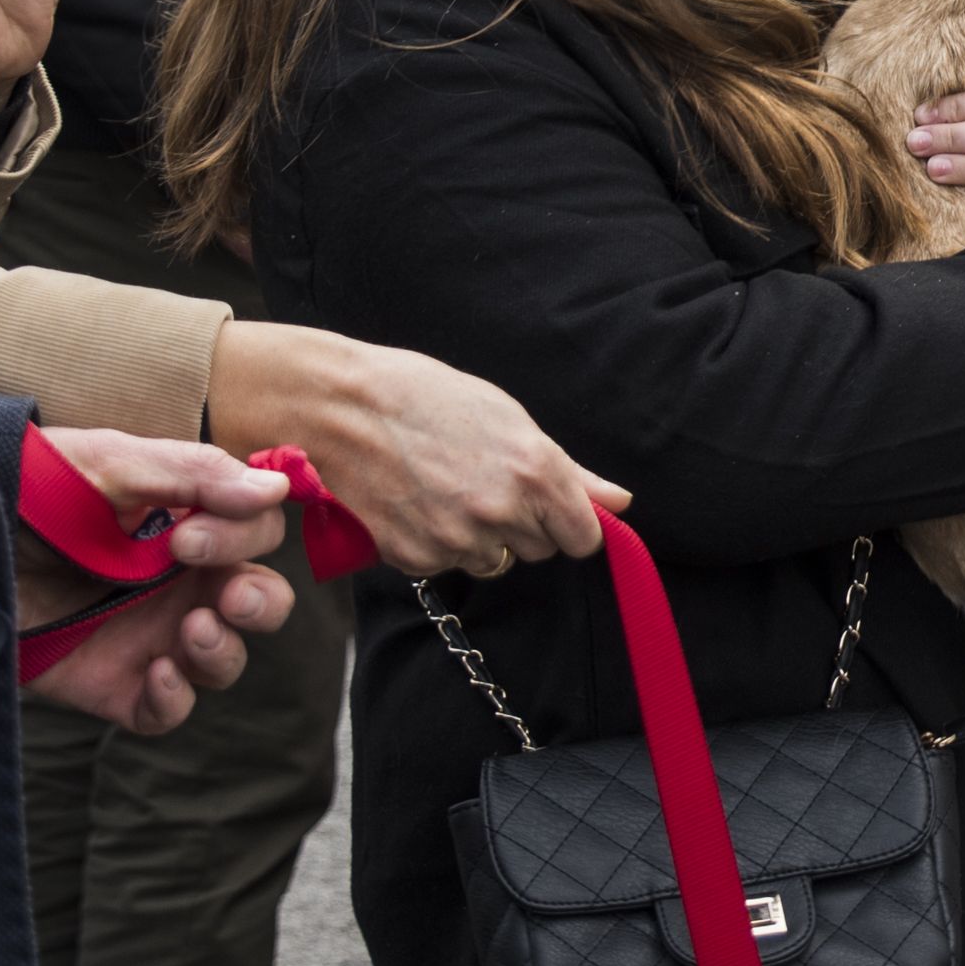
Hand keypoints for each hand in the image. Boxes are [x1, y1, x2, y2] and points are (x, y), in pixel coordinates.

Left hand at [15, 429, 297, 734]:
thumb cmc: (33, 489)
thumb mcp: (112, 464)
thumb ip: (194, 474)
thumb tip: (278, 487)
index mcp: (189, 523)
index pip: (258, 533)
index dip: (242, 537)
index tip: (186, 538)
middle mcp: (179, 582)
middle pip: (261, 601)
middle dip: (261, 603)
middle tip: (228, 598)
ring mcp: (148, 635)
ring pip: (224, 659)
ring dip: (224, 650)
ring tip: (191, 634)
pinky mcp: (112, 683)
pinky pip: (169, 710)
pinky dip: (176, 699)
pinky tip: (157, 674)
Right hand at [205, 323, 628, 579]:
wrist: (343, 408)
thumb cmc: (429, 399)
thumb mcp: (511, 420)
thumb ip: (572, 473)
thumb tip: (621, 503)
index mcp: (538, 472)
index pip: (583, 538)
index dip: (567, 523)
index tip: (548, 508)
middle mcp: (504, 511)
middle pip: (540, 550)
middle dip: (522, 525)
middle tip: (483, 481)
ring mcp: (458, 539)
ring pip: (493, 561)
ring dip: (479, 538)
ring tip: (447, 489)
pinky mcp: (417, 558)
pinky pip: (446, 566)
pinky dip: (437, 545)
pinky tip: (418, 505)